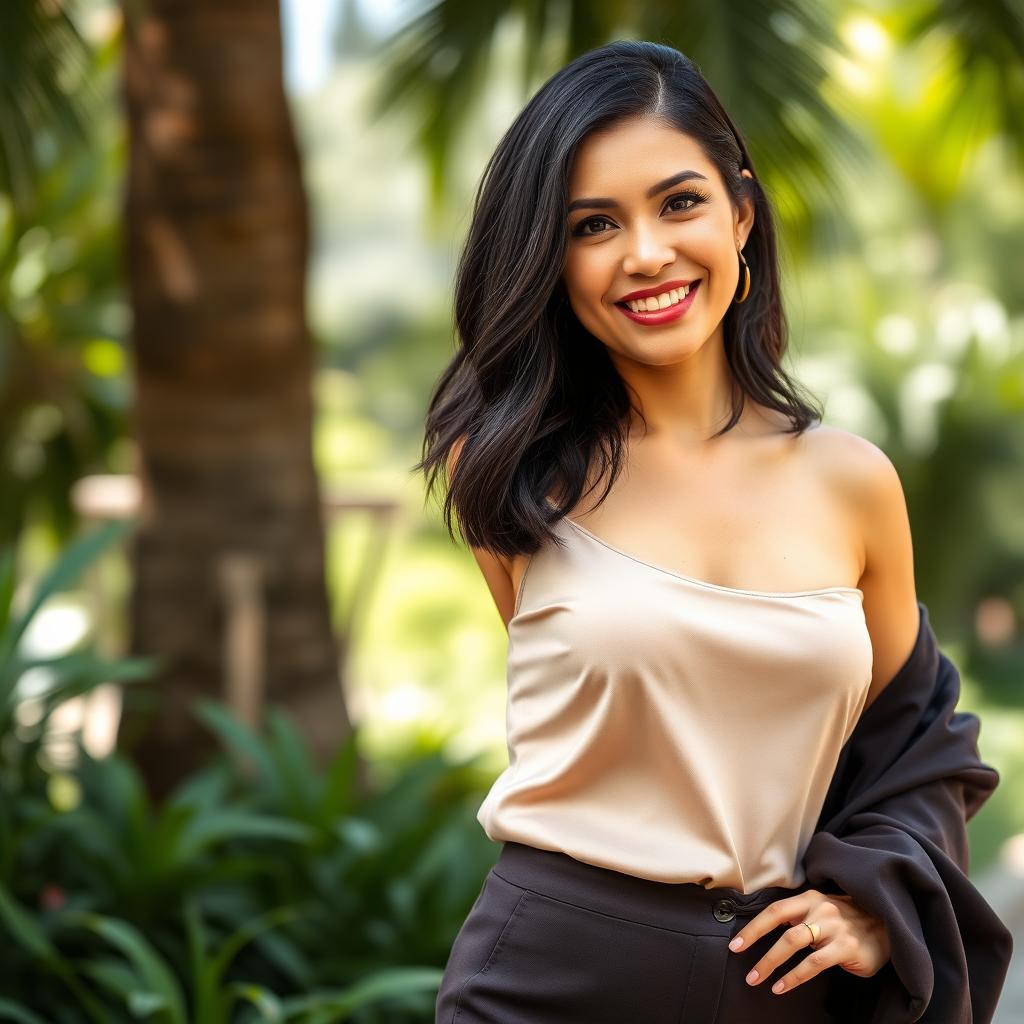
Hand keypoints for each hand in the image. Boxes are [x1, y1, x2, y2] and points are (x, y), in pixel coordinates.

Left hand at [727, 889, 890, 995]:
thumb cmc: (850, 921)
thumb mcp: (823, 910)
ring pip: (794, 942)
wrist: (890, 926)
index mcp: (810, 898)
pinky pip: (814, 963)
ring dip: (771, 962)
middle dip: (757, 945)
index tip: (736, 944)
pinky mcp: (846, 947)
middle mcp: (820, 908)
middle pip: (781, 925)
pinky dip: (794, 976)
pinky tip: (782, 986)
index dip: (753, 927)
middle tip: (742, 965)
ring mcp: (834, 927)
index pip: (774, 910)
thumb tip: (767, 931)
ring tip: (757, 979)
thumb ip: (800, 917)